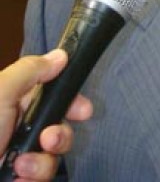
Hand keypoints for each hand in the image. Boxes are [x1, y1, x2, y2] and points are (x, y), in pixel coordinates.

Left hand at [0, 50, 92, 180]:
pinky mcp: (20, 178)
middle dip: (60, 134)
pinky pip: (41, 177)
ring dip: (43, 160)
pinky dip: (34, 177)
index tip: (84, 110)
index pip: (51, 94)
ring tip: (24, 165)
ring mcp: (18, 156)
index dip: (70, 100)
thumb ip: (31, 71)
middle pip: (58, 125)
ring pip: (52, 155)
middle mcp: (16, 127)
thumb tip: (61, 55)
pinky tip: (19, 177)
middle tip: (50, 139)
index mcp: (12, 101)